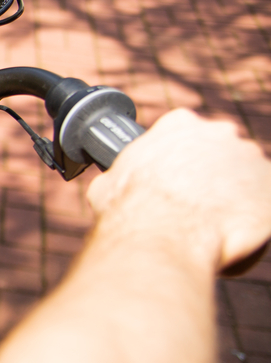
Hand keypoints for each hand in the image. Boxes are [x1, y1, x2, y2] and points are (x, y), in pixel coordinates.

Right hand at [87, 109, 270, 272]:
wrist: (165, 237)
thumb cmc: (130, 210)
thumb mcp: (107, 184)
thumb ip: (122, 175)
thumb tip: (114, 186)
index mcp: (180, 125)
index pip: (185, 129)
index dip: (178, 155)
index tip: (173, 175)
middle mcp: (221, 133)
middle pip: (220, 150)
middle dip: (211, 172)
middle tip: (193, 201)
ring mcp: (251, 160)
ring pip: (246, 177)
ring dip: (233, 196)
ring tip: (211, 225)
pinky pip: (263, 205)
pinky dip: (250, 218)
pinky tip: (228, 234)